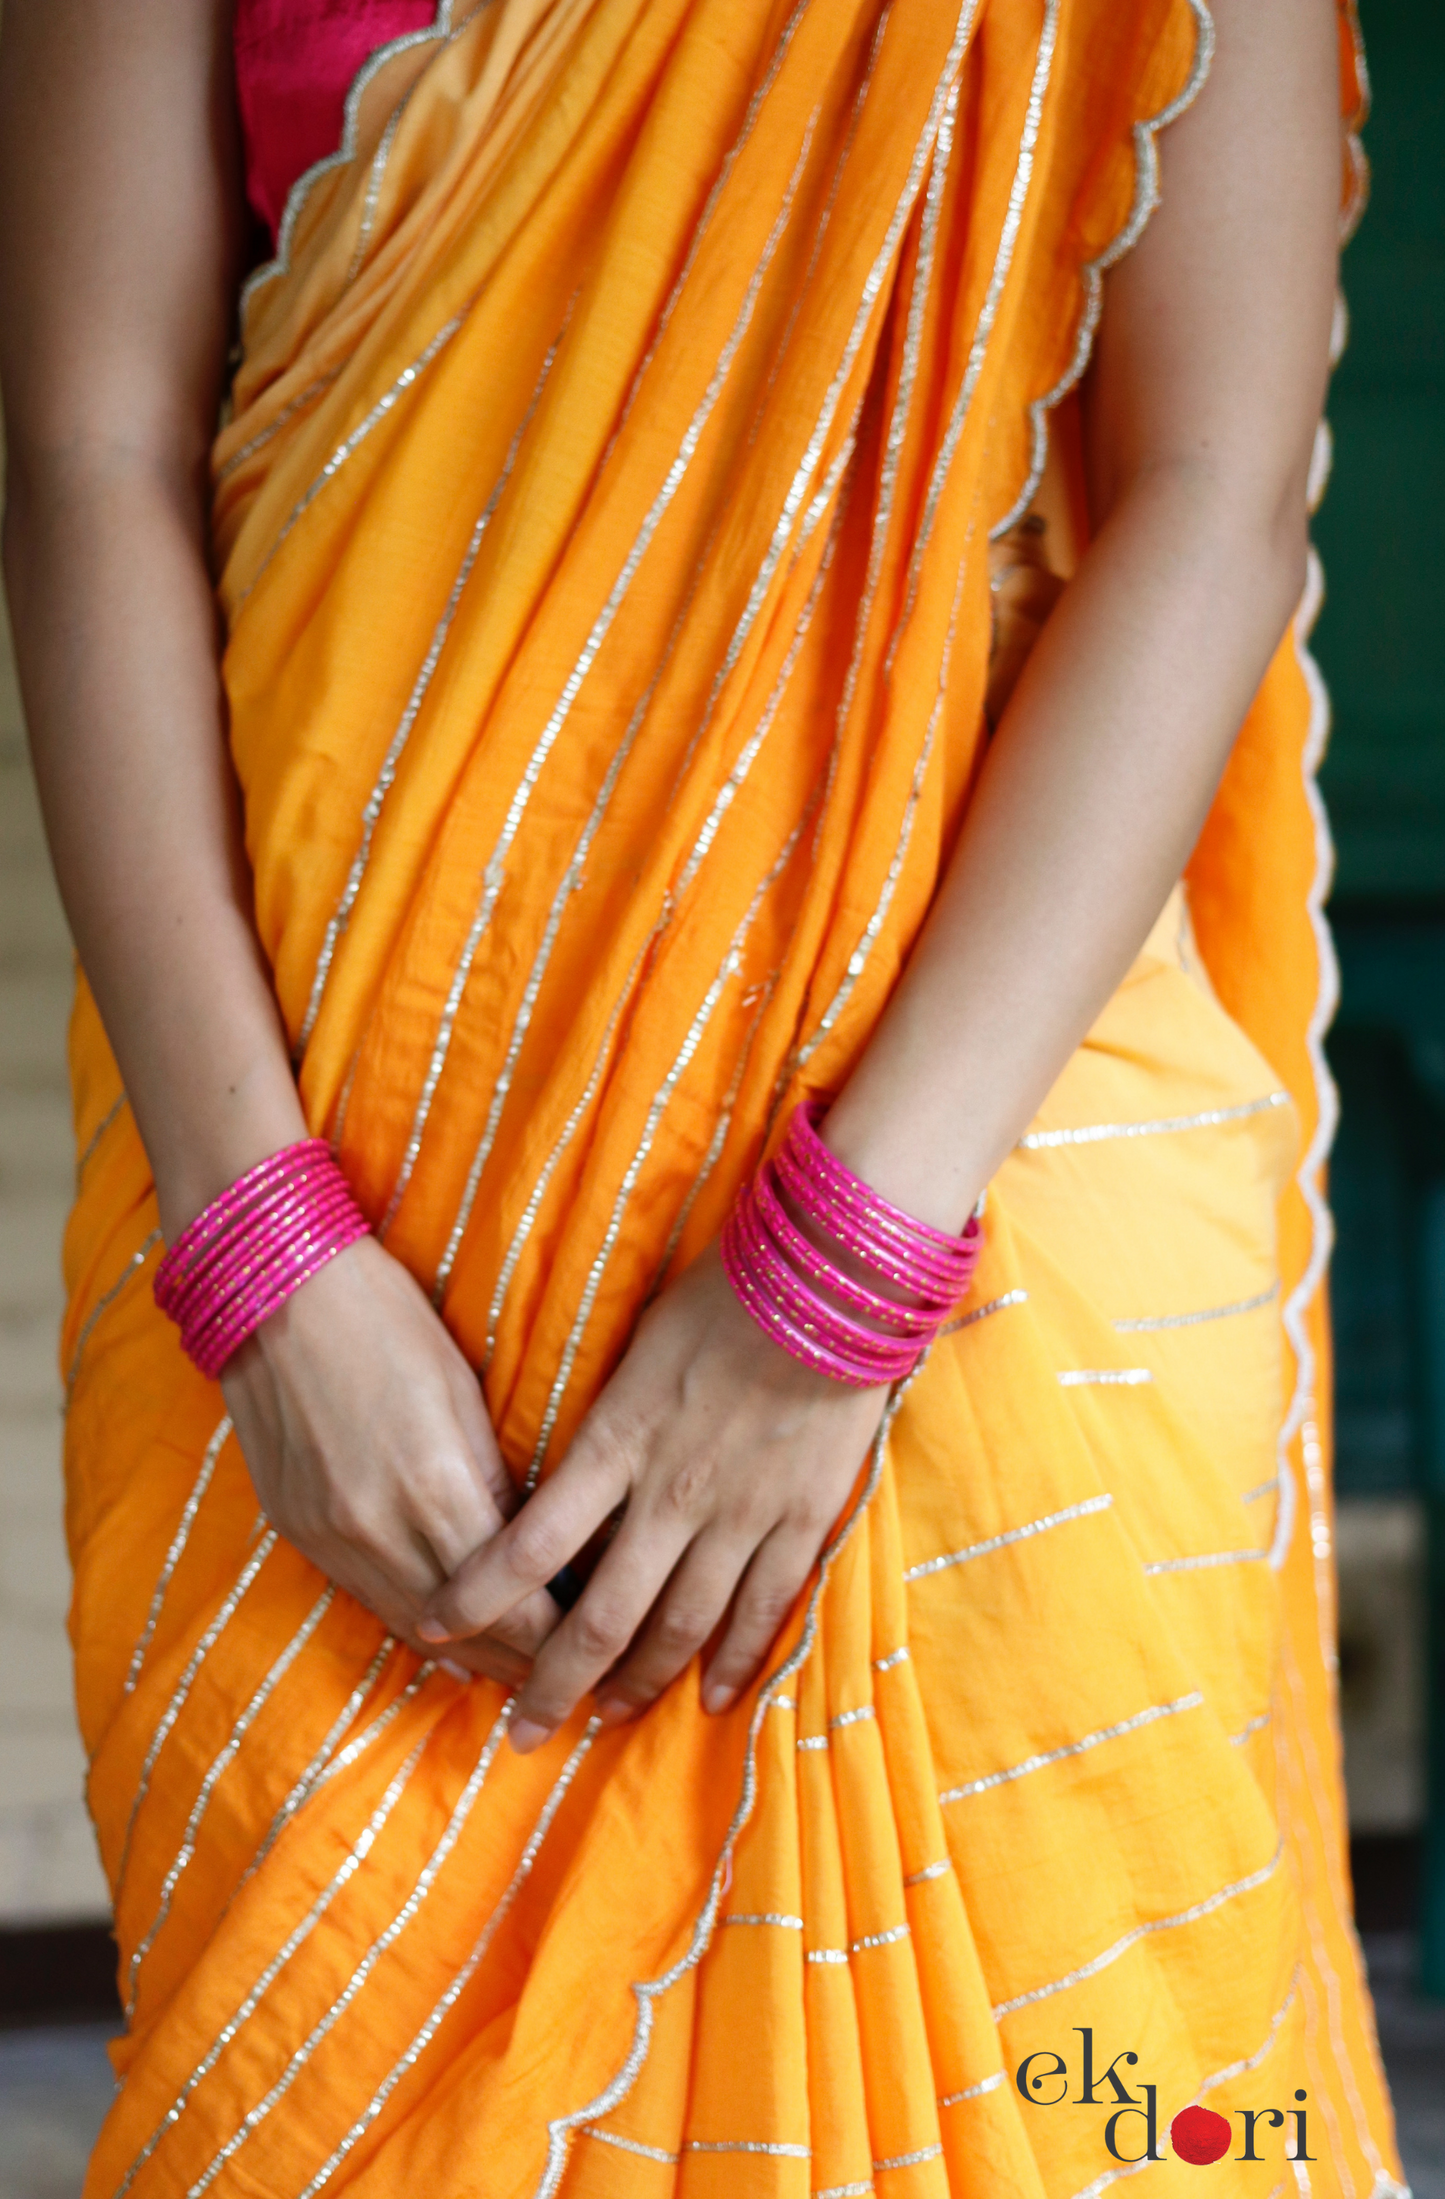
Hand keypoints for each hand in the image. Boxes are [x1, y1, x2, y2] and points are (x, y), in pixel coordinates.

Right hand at [221, 1235, 559, 1685]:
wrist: (275, 1292)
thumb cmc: (386, 1318)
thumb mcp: (463, 1394)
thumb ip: (497, 1480)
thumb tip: (537, 1547)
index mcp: (436, 1488)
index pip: (517, 1600)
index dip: (561, 1636)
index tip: (596, 1641)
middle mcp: (378, 1529)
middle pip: (468, 1633)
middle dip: (524, 1662)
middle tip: (571, 1676)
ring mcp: (330, 1537)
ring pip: (415, 1627)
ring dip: (470, 1655)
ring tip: (520, 1670)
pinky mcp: (297, 1532)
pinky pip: (368, 1601)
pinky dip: (416, 1624)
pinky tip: (450, 1640)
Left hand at [416, 1246, 887, 1749]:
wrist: (829, 1276)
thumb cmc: (720, 1293)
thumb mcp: (634, 1351)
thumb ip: (603, 1424)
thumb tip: (563, 1476)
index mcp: (617, 1443)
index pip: (529, 1543)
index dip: (477, 1596)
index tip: (435, 1628)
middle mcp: (672, 1493)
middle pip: (600, 1615)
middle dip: (553, 1681)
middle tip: (523, 1732)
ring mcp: (741, 1513)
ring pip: (680, 1624)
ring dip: (637, 1681)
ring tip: (604, 1717)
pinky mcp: (801, 1516)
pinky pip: (764, 1606)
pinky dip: (734, 1657)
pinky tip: (710, 1695)